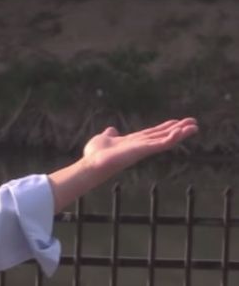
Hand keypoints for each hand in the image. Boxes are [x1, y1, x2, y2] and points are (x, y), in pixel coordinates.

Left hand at [82, 118, 198, 173]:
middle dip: (178, 129)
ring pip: (165, 139)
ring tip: (195, 127)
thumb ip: (109, 134)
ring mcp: (143, 148)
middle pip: (162, 135)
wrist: (92, 164)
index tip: (177, 122)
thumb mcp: (103, 139)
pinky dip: (171, 138)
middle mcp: (140, 145)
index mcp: (133, 141)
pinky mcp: (142, 151)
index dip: (165, 127)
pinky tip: (180, 132)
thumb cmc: (95, 155)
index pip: (152, 133)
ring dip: (180, 133)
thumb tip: (111, 130)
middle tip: (194, 123)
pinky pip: (160, 144)